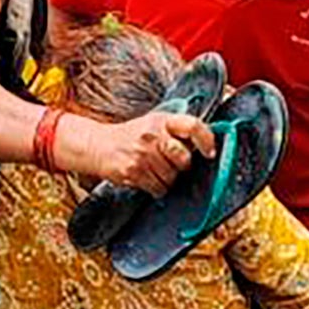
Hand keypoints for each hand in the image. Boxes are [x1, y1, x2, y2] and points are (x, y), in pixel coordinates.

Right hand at [66, 111, 214, 193]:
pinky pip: (158, 188)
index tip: (210, 153)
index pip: (192, 126)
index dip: (206, 140)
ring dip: (167, 178)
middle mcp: (152, 135)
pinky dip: (156, 188)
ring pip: (172, 177)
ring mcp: (142, 154)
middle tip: (170, 163)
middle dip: (181, 166)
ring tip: (153, 169)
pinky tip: (146, 177)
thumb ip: (177, 132)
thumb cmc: (132, 136)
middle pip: (184, 159)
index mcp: (162, 120)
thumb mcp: (154, 124)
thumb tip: (207, 146)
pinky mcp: (133, 171)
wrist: (99, 146)